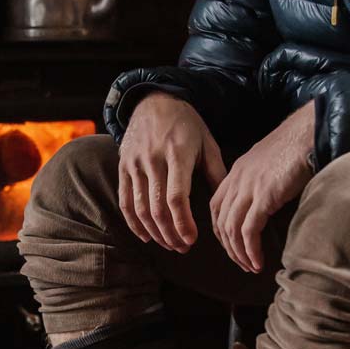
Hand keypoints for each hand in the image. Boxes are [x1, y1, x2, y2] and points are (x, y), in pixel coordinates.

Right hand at [118, 93, 226, 252]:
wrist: (153, 100)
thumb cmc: (186, 124)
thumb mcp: (207, 143)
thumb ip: (217, 173)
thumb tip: (226, 204)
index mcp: (178, 153)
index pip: (176, 197)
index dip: (183, 223)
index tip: (192, 239)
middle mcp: (153, 159)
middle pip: (157, 208)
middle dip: (171, 234)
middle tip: (183, 248)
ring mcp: (135, 164)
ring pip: (140, 208)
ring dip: (155, 232)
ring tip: (169, 244)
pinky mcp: (123, 168)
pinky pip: (125, 201)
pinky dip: (134, 223)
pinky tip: (146, 236)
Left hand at [210, 102, 316, 272]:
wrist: (309, 133)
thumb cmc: (297, 147)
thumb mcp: (269, 165)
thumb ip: (260, 184)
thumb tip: (265, 205)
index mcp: (236, 172)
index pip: (217, 207)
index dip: (221, 231)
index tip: (232, 246)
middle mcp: (237, 180)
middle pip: (221, 221)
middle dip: (229, 247)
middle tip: (242, 263)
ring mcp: (249, 187)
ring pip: (232, 229)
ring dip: (240, 253)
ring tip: (251, 266)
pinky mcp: (263, 196)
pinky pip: (249, 230)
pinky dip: (251, 250)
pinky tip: (258, 261)